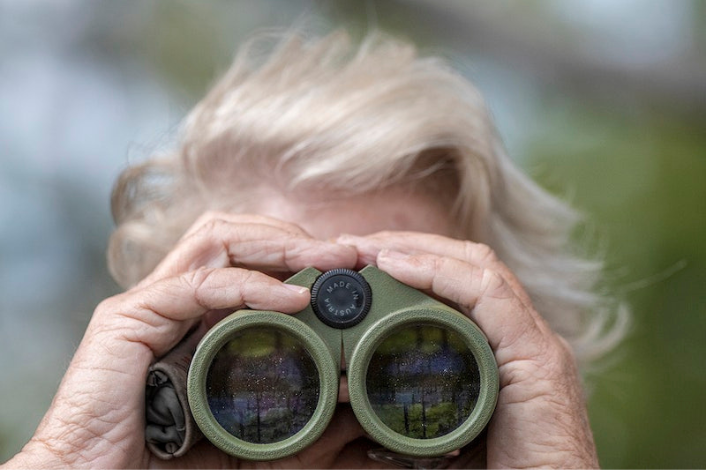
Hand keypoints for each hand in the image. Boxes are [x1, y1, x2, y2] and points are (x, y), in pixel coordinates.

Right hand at [3, 212, 384, 468]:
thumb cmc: (166, 463)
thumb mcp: (248, 436)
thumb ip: (296, 418)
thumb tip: (353, 404)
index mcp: (198, 316)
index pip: (251, 257)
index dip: (302, 255)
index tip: (353, 271)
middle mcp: (174, 298)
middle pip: (236, 234)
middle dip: (296, 238)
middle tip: (349, 256)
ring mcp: (150, 303)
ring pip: (216, 239)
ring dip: (280, 244)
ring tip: (329, 263)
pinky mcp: (129, 318)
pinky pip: (198, 284)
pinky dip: (250, 285)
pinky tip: (294, 300)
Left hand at [338, 232, 598, 468]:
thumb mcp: (437, 430)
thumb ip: (405, 403)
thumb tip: (346, 388)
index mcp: (504, 347)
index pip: (459, 280)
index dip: (410, 260)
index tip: (357, 261)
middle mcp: (524, 336)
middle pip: (467, 263)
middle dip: (407, 245)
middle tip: (352, 246)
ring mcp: (536, 343)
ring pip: (478, 266)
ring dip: (416, 249)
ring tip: (365, 248)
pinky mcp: (539, 359)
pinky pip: (488, 295)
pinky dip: (439, 272)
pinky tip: (395, 265)